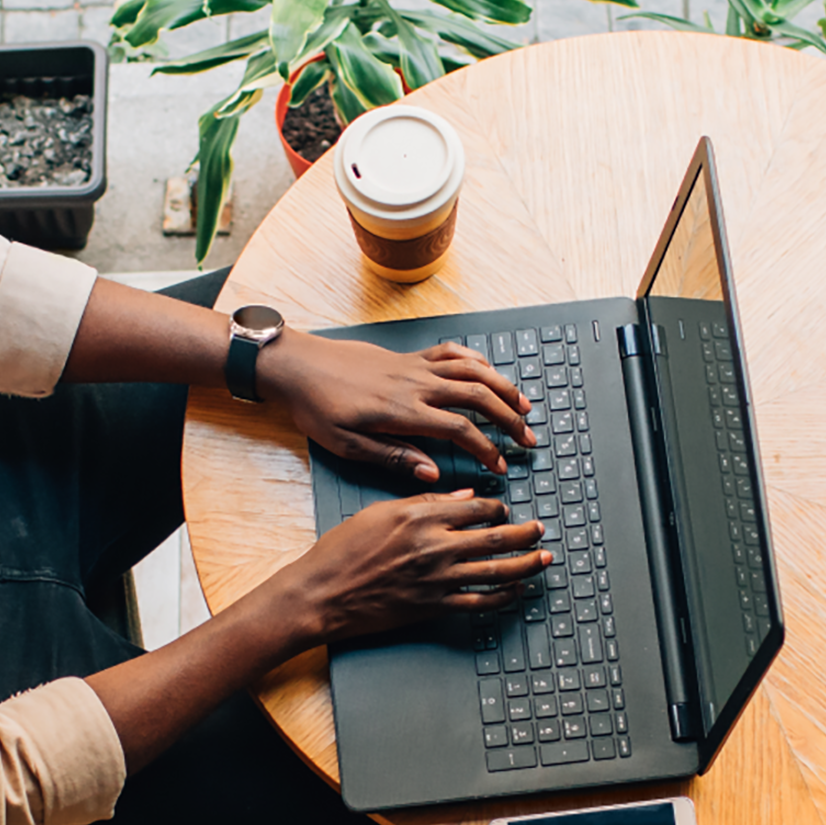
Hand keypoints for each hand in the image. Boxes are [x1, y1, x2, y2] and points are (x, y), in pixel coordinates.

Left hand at [265, 333, 531, 483]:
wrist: (298, 367)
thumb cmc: (317, 408)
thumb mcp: (348, 446)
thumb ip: (393, 458)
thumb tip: (433, 472)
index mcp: (403, 412)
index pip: (461, 430)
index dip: (487, 449)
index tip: (501, 465)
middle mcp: (416, 385)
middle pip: (478, 397)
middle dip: (509, 419)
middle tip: (527, 439)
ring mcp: (415, 366)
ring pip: (473, 370)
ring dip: (503, 387)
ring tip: (524, 406)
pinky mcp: (408, 356)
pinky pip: (453, 352)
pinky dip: (477, 360)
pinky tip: (489, 372)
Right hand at [275, 489, 551, 644]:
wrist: (321, 594)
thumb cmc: (340, 553)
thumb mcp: (378, 513)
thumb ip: (423, 503)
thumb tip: (463, 497)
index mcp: (421, 517)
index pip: (476, 507)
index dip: (496, 507)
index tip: (503, 510)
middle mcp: (435, 547)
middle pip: (496, 537)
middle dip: (526, 533)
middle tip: (540, 530)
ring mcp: (437, 580)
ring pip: (497, 570)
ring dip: (527, 564)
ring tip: (543, 558)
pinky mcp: (434, 607)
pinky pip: (480, 602)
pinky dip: (504, 597)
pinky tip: (516, 591)